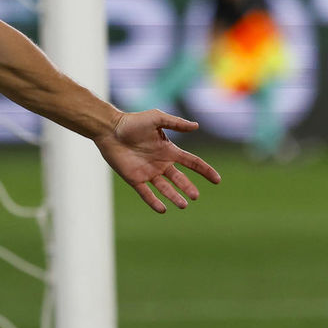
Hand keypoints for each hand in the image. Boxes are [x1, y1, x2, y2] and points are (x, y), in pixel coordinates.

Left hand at [95, 110, 220, 212]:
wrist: (109, 129)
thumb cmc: (132, 122)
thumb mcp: (157, 118)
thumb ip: (176, 123)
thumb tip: (197, 126)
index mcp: (169, 150)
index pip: (192, 162)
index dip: (205, 170)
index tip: (217, 180)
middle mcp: (160, 163)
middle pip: (180, 179)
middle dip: (188, 188)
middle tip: (195, 196)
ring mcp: (147, 172)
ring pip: (165, 189)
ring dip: (174, 197)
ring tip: (183, 205)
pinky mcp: (134, 178)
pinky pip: (146, 193)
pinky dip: (154, 202)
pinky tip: (163, 209)